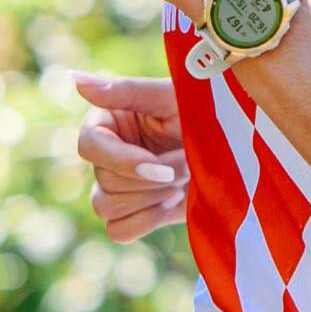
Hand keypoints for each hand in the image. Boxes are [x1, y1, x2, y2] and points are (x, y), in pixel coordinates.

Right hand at [71, 69, 189, 243]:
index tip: (162, 168)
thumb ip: (126, 90)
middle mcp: (106, 154)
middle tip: (188, 163)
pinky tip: (174, 202)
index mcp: (107, 121)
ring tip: (183, 179)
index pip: (89, 146)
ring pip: (106, 207)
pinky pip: (118, 230)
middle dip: (153, 179)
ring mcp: (117, 186)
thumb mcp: (170, 97)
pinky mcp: (133, 212)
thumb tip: (75, 80)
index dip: (123, 161)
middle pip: (104, 181)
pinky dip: (147, 220)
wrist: (235, 148)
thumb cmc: (205, 112)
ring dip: (153, 198)